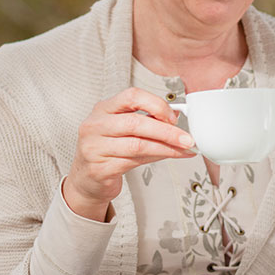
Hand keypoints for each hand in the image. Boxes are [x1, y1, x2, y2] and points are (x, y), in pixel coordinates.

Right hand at [63, 87, 194, 220]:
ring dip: (166, 148)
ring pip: (137, 145)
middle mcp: (95, 125)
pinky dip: (156, 159)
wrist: (87, 178)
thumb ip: (145, 121)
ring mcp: (94, 148)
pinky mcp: (99, 169)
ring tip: (183, 150)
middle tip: (187, 139)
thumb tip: (176, 119)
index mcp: (103, 108)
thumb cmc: (108, 149)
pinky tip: (167, 157)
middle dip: (167, 131)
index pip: (131, 96)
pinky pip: (133, 162)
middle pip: (136, 123)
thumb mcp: (122, 129)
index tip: (173, 116)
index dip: (156, 104)